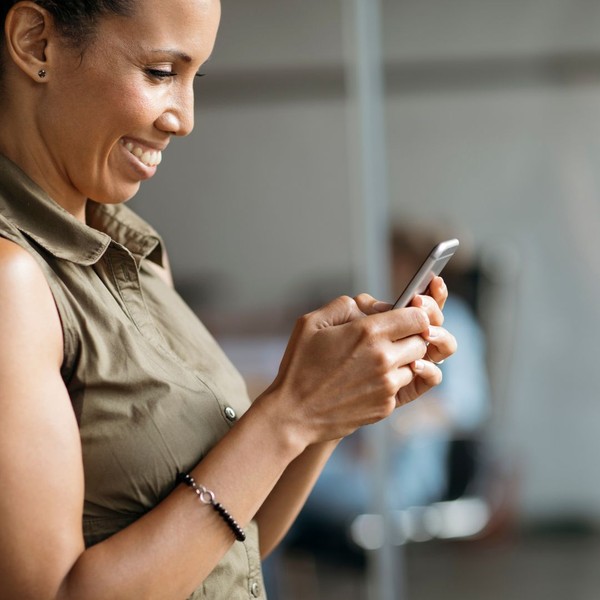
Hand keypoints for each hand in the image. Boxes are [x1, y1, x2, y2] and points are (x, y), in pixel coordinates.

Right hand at [263, 294, 430, 447]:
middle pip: (422, 341)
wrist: (293, 414)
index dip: (414, 314)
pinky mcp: (386, 406)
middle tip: (388, 339)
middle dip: (410, 337)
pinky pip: (402, 386)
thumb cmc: (300, 366)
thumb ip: (346, 305)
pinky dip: (391, 382)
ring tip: (374, 361)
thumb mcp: (312, 322)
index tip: (402, 317)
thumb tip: (374, 306)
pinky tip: (366, 381)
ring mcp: (387, 385)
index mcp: (368, 332)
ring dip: (402, 360)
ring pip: (416, 365)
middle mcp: (384, 358)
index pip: (418, 317)